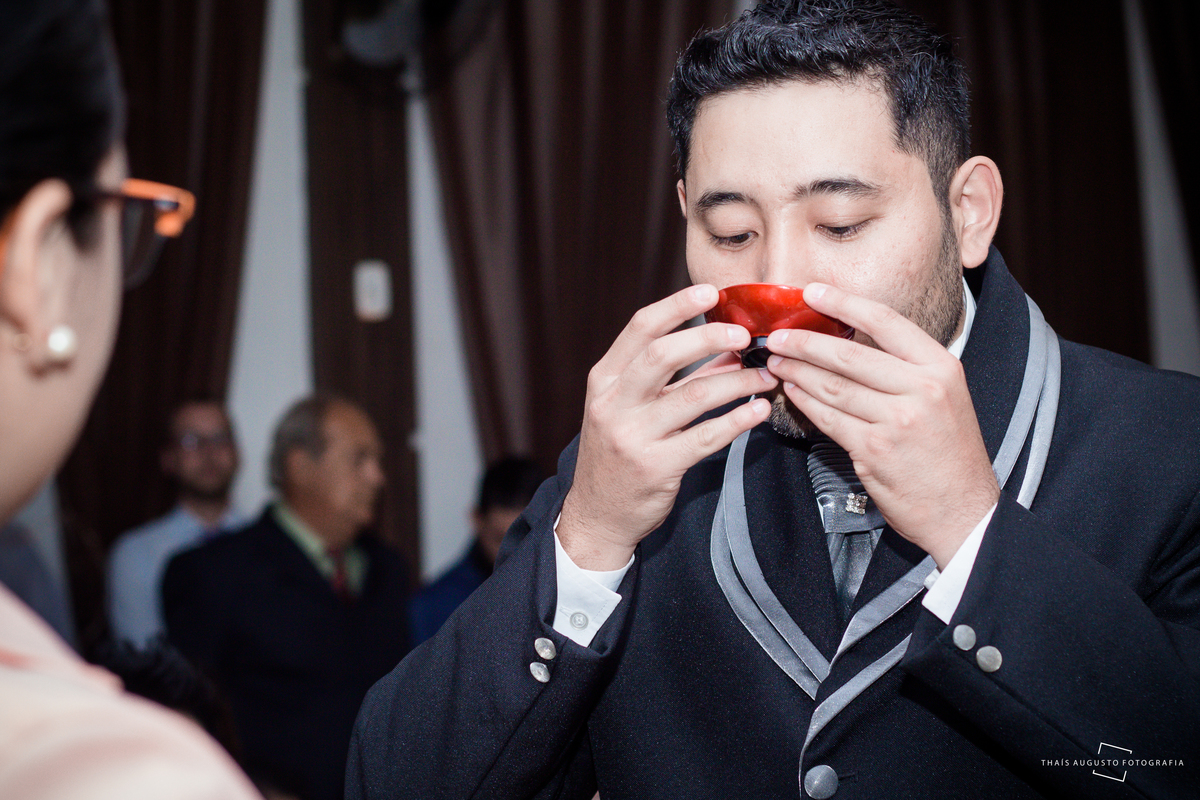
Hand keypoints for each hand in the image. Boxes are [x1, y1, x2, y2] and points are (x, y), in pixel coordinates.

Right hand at [559, 285, 776, 569]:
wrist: (597, 513)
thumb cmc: (617, 452)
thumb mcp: (628, 407)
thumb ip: (668, 377)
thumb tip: (725, 347)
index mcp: (605, 380)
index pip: (640, 329)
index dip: (677, 306)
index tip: (711, 292)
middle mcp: (614, 404)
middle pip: (663, 355)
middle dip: (709, 337)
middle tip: (745, 335)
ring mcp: (633, 437)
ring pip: (693, 396)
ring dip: (737, 382)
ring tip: (764, 376)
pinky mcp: (657, 467)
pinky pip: (706, 437)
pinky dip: (737, 420)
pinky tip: (757, 410)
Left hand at [764, 282, 998, 568]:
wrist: (963, 509)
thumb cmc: (948, 451)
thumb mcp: (944, 396)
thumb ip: (906, 367)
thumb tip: (854, 338)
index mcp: (941, 367)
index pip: (886, 322)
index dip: (845, 303)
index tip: (813, 291)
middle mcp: (922, 389)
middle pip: (850, 355)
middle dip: (806, 342)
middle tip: (778, 335)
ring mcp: (898, 420)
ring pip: (833, 386)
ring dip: (798, 371)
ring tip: (778, 361)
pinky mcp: (874, 450)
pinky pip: (829, 418)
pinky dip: (805, 402)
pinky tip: (792, 391)